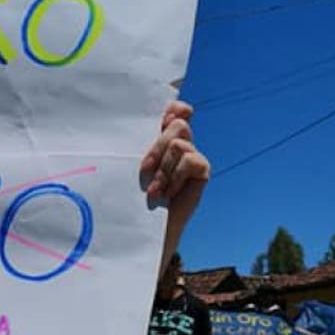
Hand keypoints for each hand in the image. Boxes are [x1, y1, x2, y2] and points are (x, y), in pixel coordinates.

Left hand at [140, 98, 210, 224]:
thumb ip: (141, 142)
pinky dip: (175, 178)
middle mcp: (179, 143)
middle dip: (157, 148)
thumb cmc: (133, 195)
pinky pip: (190, 160)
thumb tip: (158, 122)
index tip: (164, 121)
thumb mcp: (132, 165)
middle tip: (144, 171)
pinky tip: (168, 194)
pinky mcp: (201, 170)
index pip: (175, 110)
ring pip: (178, 143)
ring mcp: (192, 156)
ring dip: (162, 169)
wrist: (145, 225)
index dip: (174, 109)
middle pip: (177, 125)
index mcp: (161, 137)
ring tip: (154, 190)